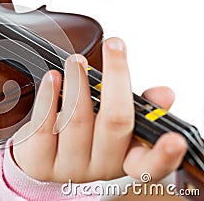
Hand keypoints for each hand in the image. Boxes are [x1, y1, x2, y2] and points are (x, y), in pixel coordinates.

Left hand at [12, 37, 187, 182]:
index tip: (174, 139)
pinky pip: (44, 127)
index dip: (165, 155)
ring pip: (76, 121)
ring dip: (77, 83)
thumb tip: (164, 94)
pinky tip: (53, 78)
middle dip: (116, 78)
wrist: (44, 155)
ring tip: (76, 61)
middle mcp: (100, 167)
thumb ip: (140, 108)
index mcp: (125, 158)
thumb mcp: (115, 123)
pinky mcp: (40, 163)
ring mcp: (69, 168)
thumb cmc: (85, 135)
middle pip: (114, 124)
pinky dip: (49, 97)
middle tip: (113, 47)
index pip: (151, 165)